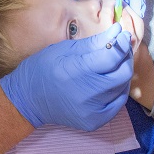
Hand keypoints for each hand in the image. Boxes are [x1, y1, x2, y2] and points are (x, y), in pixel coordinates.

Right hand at [0, 24, 133, 130]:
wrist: (29, 100)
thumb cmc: (43, 68)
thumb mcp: (65, 49)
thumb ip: (94, 43)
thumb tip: (118, 32)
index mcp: (75, 71)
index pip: (111, 56)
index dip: (122, 43)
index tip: (123, 35)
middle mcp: (85, 94)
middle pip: (122, 73)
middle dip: (125, 57)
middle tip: (119, 48)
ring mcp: (91, 111)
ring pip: (122, 88)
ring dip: (122, 73)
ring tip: (112, 64)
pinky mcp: (94, 122)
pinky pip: (117, 104)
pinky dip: (118, 90)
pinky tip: (108, 82)